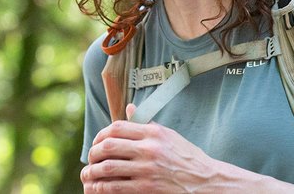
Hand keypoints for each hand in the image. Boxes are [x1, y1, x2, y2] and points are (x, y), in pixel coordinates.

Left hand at [81, 104, 224, 192]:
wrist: (205, 181)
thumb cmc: (187, 158)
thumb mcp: (170, 135)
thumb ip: (147, 124)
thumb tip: (130, 108)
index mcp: (155, 133)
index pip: (117, 127)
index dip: (101, 134)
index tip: (97, 142)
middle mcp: (150, 149)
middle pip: (109, 146)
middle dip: (93, 153)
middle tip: (90, 159)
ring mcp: (148, 169)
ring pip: (108, 168)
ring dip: (92, 172)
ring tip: (88, 175)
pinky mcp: (147, 188)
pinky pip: (115, 187)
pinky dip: (101, 188)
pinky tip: (96, 189)